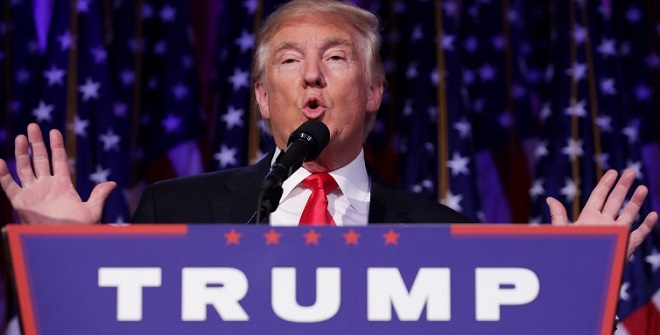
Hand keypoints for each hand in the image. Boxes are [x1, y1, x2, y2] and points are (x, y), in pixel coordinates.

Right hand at [0, 123, 115, 223]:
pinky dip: (2, 174)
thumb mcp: (92, 210)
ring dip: (21, 153)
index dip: (56, 146)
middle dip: (36, 143)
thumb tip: (112, 183)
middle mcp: (46, 186)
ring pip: (24, 168)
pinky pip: (9, 186)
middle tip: (33, 126)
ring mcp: (33, 192)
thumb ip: (99, 195)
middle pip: (39, 159)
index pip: (59, 160)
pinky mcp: (21, 202)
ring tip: (20, 136)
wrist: (64, 241)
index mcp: (63, 185)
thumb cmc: (79, 229)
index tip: (55, 131)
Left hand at [547, 169, 657, 257]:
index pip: (599, 196)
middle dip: (623, 186)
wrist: (579, 274)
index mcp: (588, 218)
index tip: (613, 172)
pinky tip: (653, 215)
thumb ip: (559, 215)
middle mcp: (604, 223)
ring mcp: (616, 233)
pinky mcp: (625, 246)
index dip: (606, 184)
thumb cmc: (569, 252)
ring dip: (636, 202)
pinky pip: (638, 235)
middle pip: (616, 201)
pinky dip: (646, 226)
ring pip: (629, 214)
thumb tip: (549, 199)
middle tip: (631, 172)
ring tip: (643, 188)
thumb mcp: (563, 232)